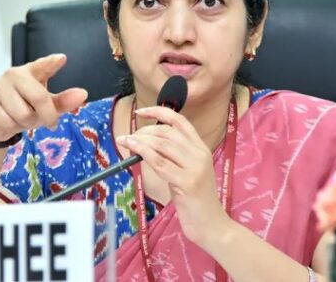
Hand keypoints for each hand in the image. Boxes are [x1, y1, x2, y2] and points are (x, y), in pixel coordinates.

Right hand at [0, 53, 87, 142]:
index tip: (61, 59)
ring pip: (22, 113)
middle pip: (38, 97)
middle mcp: (13, 74)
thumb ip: (64, 101)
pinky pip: (7, 121)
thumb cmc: (25, 108)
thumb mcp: (47, 106)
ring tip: (23, 119)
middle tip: (48, 122)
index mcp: (31, 71)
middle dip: (47, 115)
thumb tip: (83, 94)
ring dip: (27, 123)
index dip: (51, 63)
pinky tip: (9, 121)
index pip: (42, 65)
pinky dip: (12, 127)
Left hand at [116, 106, 229, 245]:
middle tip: (129, 137)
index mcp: (201, 148)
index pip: (180, 121)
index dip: (159, 112)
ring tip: (125, 141)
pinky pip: (160, 162)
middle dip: (144, 131)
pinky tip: (132, 150)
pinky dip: (143, 153)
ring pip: (162, 145)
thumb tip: (143, 145)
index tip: (141, 111)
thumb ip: (171, 157)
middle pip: (167, 132)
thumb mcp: (184, 172)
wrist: (211, 224)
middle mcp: (200, 153)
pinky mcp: (187, 182)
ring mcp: (195, 167)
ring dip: (140, 141)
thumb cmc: (194, 200)